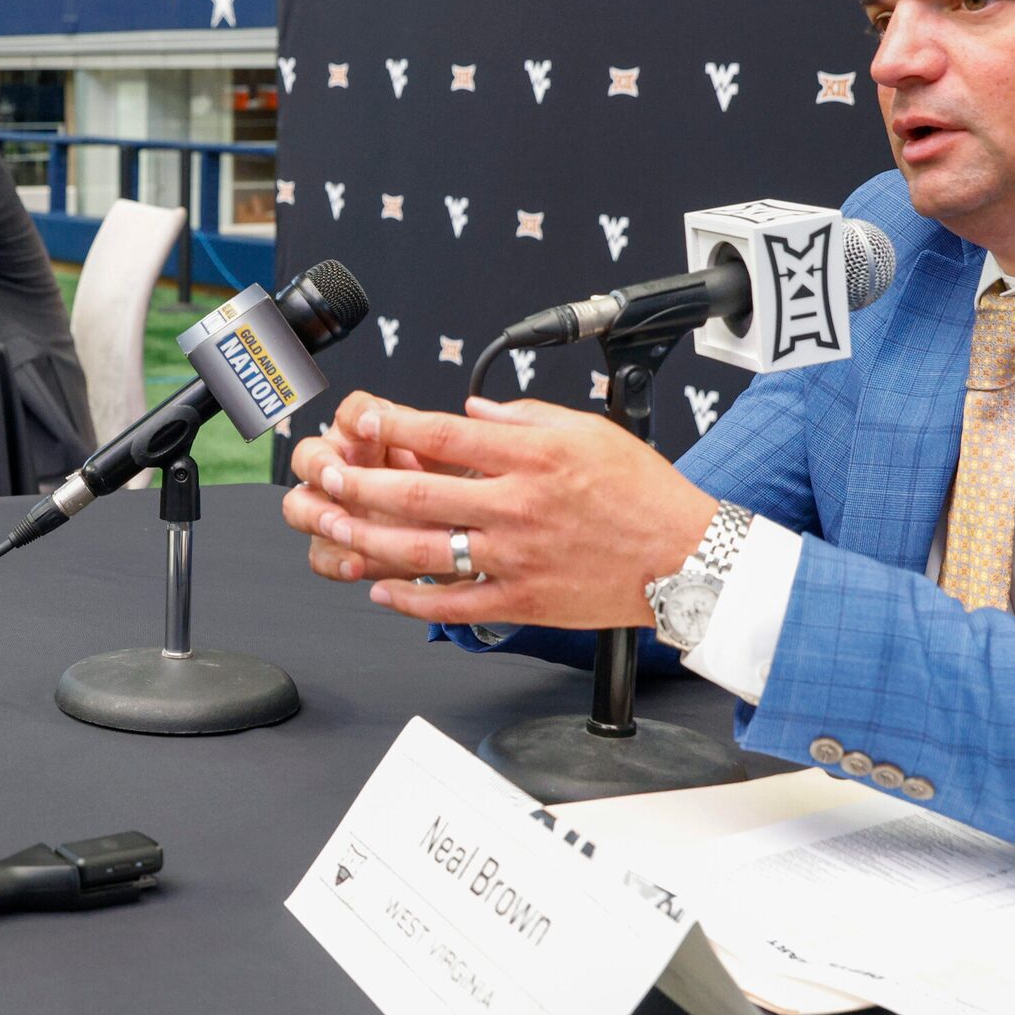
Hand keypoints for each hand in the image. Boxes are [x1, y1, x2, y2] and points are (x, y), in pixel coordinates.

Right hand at [281, 390, 449, 582]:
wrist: (462, 540)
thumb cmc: (458, 492)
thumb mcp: (461, 465)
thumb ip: (451, 445)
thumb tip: (459, 421)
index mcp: (373, 436)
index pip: (353, 413)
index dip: (356, 418)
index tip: (366, 426)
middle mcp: (345, 467)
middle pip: (308, 456)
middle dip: (318, 468)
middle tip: (336, 481)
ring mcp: (336, 507)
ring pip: (300, 505)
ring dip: (316, 515)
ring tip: (341, 528)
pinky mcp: (338, 545)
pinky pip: (320, 553)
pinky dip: (335, 560)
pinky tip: (355, 565)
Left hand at [288, 393, 717, 629]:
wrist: (686, 561)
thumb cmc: (644, 494)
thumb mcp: (588, 431)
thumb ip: (523, 418)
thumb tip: (471, 412)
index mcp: (534, 458)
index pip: (445, 434)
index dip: (393, 423)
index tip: (360, 417)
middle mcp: (518, 506)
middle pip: (419, 492)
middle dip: (362, 483)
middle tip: (328, 474)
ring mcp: (516, 558)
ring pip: (424, 550)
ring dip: (369, 538)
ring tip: (335, 526)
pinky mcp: (522, 600)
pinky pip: (453, 602)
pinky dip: (411, 600)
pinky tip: (382, 588)